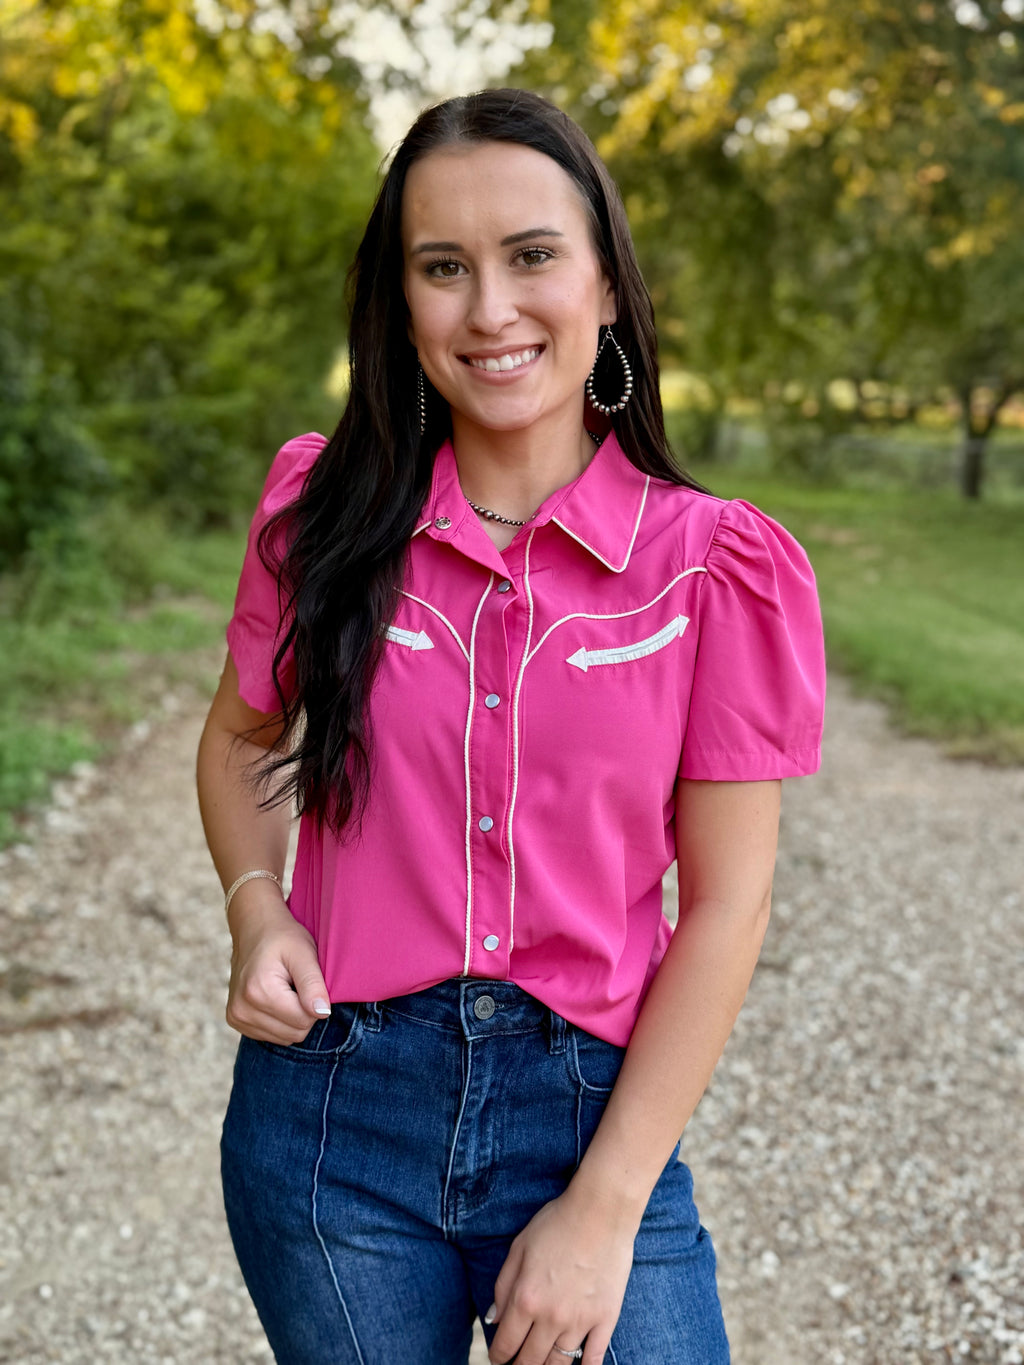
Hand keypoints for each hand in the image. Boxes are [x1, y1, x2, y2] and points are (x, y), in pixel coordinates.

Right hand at [225, 884, 330, 1043]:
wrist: (253, 928)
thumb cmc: (283, 937)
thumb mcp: (304, 953)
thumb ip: (313, 984)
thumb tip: (323, 1014)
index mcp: (258, 992)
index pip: (304, 1021)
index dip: (314, 1003)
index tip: (307, 981)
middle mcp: (242, 1009)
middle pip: (295, 1033)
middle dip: (303, 1012)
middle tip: (296, 984)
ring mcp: (236, 1017)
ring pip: (284, 1038)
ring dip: (292, 1017)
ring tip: (285, 989)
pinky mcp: (235, 1020)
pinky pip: (271, 1035)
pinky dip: (280, 1020)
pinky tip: (275, 997)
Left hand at [487, 1185, 637, 1364]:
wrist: (601, 1211)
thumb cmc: (557, 1223)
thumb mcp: (519, 1246)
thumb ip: (503, 1285)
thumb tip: (493, 1319)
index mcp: (525, 1298)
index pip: (505, 1344)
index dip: (498, 1357)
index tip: (497, 1358)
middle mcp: (550, 1317)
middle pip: (530, 1361)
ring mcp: (580, 1321)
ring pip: (558, 1364)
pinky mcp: (605, 1319)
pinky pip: (593, 1359)